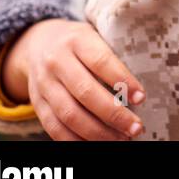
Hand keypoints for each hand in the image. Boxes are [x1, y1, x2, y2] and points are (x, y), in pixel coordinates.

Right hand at [3, 19, 145, 140]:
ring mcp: (44, 84)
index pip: (101, 62)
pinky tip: (97, 143)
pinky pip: (54, 127)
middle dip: (114, 114)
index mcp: (77, 40)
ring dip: (98, 132)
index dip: (122, 81)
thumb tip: (139, 91)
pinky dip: (76, 140)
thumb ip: (113, 56)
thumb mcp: (95, 35)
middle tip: (136, 127)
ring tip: (121, 138)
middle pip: (86, 92)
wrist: (38, 43)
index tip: (141, 98)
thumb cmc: (80, 42)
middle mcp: (56, 62)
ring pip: (69, 114)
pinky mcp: (37, 103)